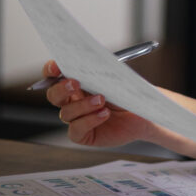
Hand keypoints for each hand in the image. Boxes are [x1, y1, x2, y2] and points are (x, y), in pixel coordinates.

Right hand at [41, 59, 156, 148]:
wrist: (144, 113)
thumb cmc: (129, 94)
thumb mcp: (116, 79)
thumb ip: (100, 71)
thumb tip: (89, 61)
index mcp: (77, 84)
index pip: (55, 76)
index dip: (51, 71)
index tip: (55, 67)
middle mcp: (73, 101)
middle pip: (54, 95)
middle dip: (62, 89)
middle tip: (76, 83)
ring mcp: (76, 119)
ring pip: (66, 112)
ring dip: (83, 105)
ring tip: (102, 100)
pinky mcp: (83, 135)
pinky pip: (76, 129)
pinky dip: (89, 120)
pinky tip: (104, 114)